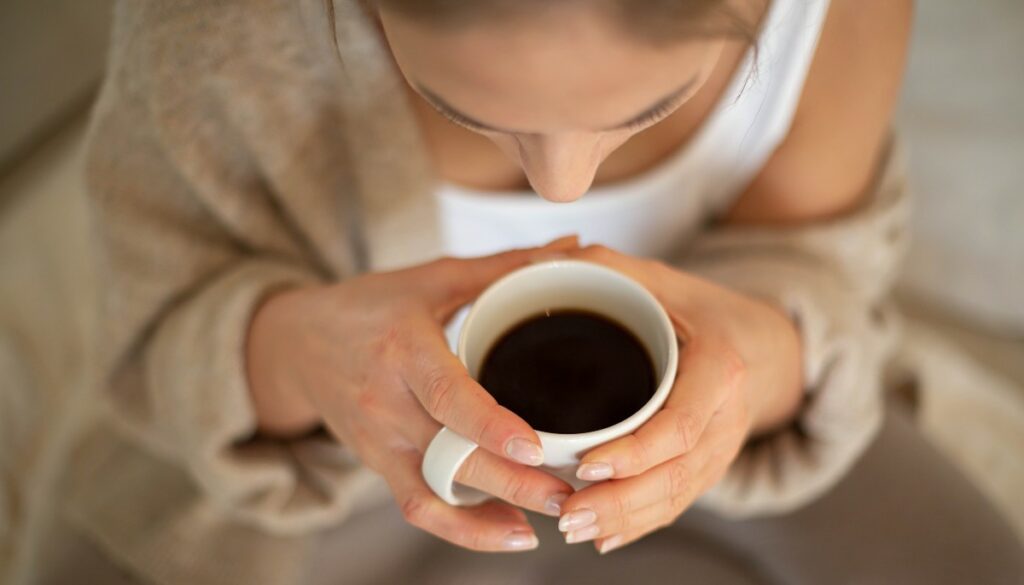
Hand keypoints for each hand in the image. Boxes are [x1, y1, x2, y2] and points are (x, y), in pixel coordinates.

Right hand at [245, 236, 580, 550]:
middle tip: (569, 494)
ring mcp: (380, 441)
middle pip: (449, 455)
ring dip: (491, 517)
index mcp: (404, 348)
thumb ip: (503, 267)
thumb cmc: (370, 307)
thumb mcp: (431, 278)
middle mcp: (387, 401)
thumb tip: (571, 247)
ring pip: (435, 493)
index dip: (489, 426)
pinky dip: (464, 529)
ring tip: (546, 521)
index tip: (534, 447)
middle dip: (512, 483)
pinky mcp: (378, 466)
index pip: (446, 394)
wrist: (297, 345)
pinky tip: (510, 533)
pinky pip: (419, 508)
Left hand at [554, 245, 802, 553]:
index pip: (680, 424)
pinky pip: (679, 502)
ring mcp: (722, 446)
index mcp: (721, 366)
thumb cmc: (697, 307)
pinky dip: (642, 525)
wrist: (757, 340)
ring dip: (626, 520)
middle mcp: (728, 415)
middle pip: (677, 473)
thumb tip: (541, 260)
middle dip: (621, 501)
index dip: (636, 452)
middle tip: (567, 514)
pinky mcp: (709, 465)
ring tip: (573, 530)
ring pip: (677, 496)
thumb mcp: (658, 277)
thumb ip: (604, 266)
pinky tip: (605, 539)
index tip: (587, 466)